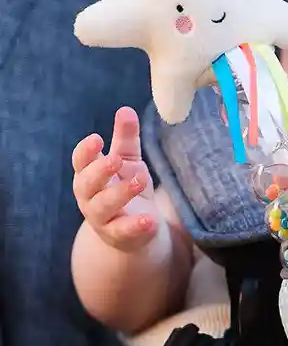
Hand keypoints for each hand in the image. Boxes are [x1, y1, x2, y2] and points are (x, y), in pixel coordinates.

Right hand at [72, 107, 160, 251]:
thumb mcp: (129, 160)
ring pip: (102, 207)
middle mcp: (90, 197)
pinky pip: (123, 232)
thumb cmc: (126, 187)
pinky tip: (149, 220)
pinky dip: (135, 226)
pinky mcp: (119, 235)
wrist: (137, 228)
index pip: (80, 161)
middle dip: (99, 171)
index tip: (97, 139)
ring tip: (140, 180)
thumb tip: (125, 109)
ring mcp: (102, 218)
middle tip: (116, 159)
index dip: (85, 151)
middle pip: (85, 184)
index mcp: (89, 175)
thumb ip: (126, 137)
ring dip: (120, 194)